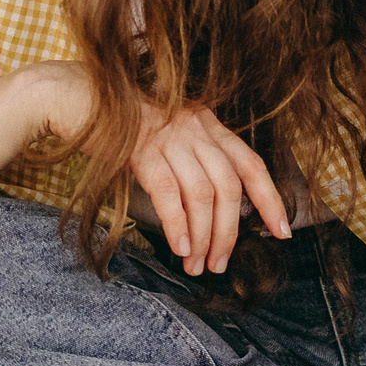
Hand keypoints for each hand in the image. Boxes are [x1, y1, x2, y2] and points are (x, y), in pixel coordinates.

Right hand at [130, 104, 287, 276]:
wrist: (84, 101)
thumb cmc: (127, 127)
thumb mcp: (173, 135)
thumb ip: (195, 162)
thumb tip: (213, 216)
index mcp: (209, 125)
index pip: (251, 165)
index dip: (270, 200)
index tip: (281, 232)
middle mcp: (196, 129)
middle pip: (227, 188)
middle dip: (228, 233)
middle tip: (219, 263)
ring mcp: (170, 138)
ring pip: (201, 195)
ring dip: (202, 237)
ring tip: (195, 264)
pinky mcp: (142, 150)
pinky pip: (168, 194)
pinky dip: (177, 224)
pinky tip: (180, 246)